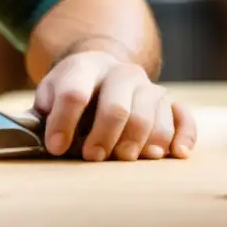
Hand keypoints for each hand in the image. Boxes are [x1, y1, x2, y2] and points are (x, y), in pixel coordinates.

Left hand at [33, 51, 195, 160]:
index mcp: (85, 68)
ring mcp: (148, 86)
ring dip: (137, 142)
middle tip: (92, 157)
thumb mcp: (50, 95)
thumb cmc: (73, 93)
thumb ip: (43, 114)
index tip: (56, 147)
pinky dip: (183, 136)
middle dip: (103, 136)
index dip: (63, 122)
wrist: (103, 72)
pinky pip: (183, 117)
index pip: (74, 92)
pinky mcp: (168, 103)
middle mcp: (121, 73)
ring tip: (125, 158)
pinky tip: (175, 153)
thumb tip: (47, 139)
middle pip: (116, 107)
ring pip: (149, 115)